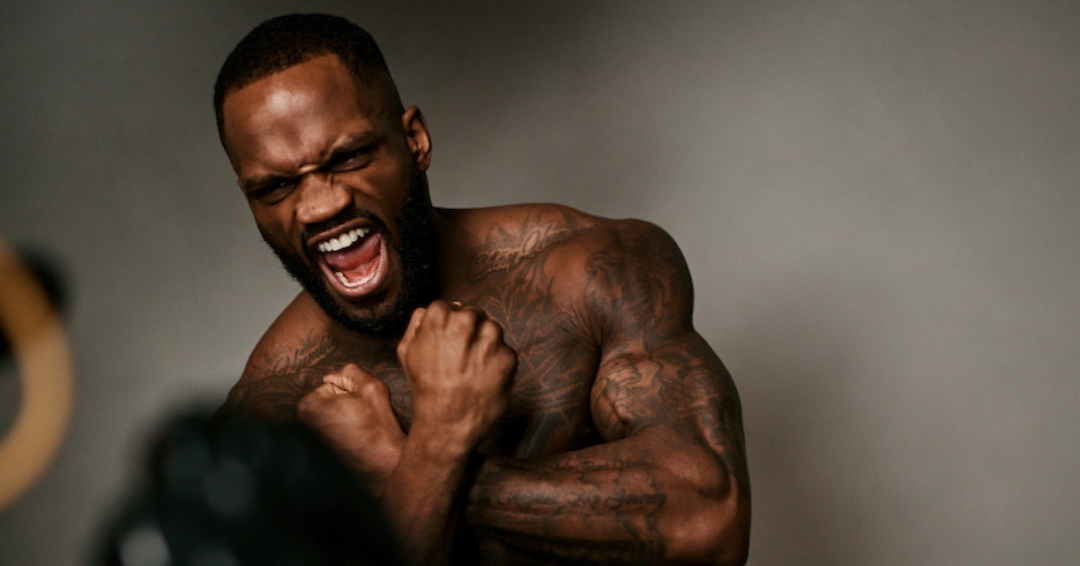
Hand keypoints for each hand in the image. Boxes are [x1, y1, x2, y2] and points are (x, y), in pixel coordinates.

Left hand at [296, 364, 404, 493]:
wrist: (385, 466)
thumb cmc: (379, 430)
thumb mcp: (371, 388)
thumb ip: (353, 371)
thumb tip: (334, 374)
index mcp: (308, 405)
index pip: (333, 380)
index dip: (353, 389)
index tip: (362, 406)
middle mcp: (303, 420)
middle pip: (331, 393)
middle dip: (349, 399)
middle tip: (364, 416)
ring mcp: (311, 434)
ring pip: (336, 406)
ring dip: (351, 410)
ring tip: (362, 425)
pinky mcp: (321, 443)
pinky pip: (337, 419)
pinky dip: (349, 422)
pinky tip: (360, 434)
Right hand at [396, 300, 516, 455]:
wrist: (447, 423)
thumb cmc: (425, 387)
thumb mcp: (406, 351)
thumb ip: (419, 322)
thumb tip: (442, 307)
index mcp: (438, 317)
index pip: (450, 307)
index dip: (449, 325)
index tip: (447, 343)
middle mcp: (466, 323)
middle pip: (474, 314)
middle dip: (470, 331)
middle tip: (461, 357)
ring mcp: (490, 340)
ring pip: (493, 328)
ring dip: (486, 343)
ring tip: (472, 368)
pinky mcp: (508, 358)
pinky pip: (505, 351)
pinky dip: (497, 363)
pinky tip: (483, 379)